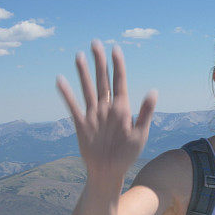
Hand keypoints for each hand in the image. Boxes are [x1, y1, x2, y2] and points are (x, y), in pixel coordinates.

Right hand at [56, 40, 156, 180]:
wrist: (109, 172)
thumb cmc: (127, 155)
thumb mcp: (140, 134)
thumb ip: (146, 112)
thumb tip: (153, 91)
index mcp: (122, 109)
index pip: (120, 81)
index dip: (118, 65)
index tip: (115, 49)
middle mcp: (107, 108)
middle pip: (102, 80)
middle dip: (100, 62)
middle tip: (95, 43)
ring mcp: (93, 114)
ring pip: (87, 88)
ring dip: (83, 72)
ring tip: (79, 55)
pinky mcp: (81, 124)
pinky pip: (73, 106)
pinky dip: (66, 94)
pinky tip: (60, 80)